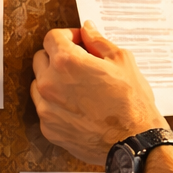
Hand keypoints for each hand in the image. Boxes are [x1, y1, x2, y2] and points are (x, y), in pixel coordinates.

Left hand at [31, 21, 166, 164]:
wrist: (133, 142)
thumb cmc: (132, 104)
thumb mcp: (122, 62)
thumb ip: (98, 42)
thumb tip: (88, 30)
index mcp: (66, 62)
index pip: (52, 37)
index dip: (67, 36)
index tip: (77, 42)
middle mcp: (50, 84)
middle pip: (41, 59)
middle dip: (58, 57)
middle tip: (79, 64)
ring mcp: (47, 108)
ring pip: (39, 85)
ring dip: (54, 82)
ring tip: (79, 89)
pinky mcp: (49, 129)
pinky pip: (46, 109)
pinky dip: (57, 106)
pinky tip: (78, 109)